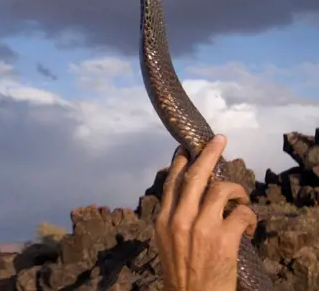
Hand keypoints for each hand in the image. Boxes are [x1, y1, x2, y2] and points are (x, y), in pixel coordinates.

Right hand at [155, 134, 257, 290]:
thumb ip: (173, 219)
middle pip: (195, 176)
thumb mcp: (166, 242)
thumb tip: (186, 197)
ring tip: (242, 197)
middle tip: (219, 140)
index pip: (172, 182)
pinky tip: (248, 226)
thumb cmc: (181, 273)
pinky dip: (249, 216)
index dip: (181, 162)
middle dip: (208, 154)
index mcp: (164, 220)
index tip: (187, 149)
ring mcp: (202, 228)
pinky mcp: (224, 240)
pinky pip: (241, 213)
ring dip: (236, 189)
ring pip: (221, 190)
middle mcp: (180, 220)